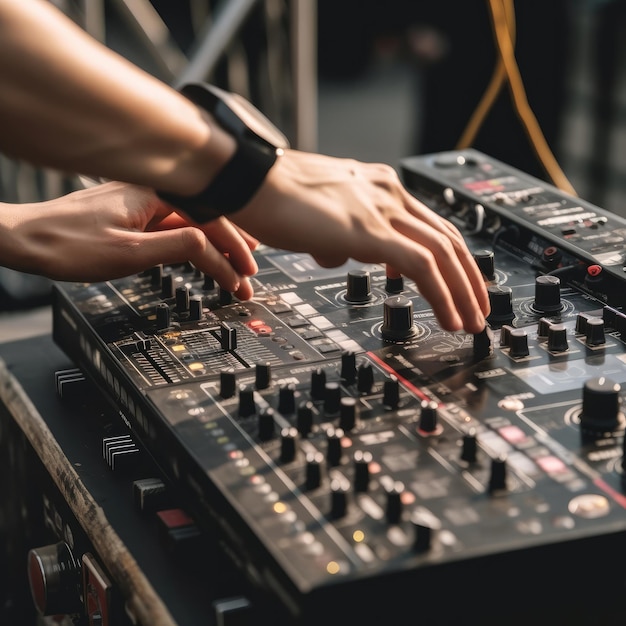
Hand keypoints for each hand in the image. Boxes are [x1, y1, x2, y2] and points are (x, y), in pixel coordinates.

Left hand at [1, 181, 257, 299]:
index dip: (231, 252)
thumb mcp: (129, 253)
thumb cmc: (67, 244)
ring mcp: (141, 202)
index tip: (243, 276)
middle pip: (207, 217)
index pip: (209, 223)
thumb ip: (176, 247)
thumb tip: (210, 248)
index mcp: (154, 195)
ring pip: (192, 222)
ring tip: (239, 259)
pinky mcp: (132, 214)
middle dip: (232, 246)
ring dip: (216, 245)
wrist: (26, 240)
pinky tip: (203, 250)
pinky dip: (193, 242)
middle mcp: (151, 192)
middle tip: (251, 269)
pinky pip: (174, 227)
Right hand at [231, 150, 489, 332]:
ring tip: (470, 322)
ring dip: (463, 292)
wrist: (248, 179)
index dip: (450, 257)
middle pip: (448, 237)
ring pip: (444, 253)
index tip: (456, 283)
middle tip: (478, 307)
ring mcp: (381, 209)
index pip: (430, 224)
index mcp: (377, 186)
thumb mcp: (316, 216)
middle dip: (469, 277)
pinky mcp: (370, 231)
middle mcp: (387, 192)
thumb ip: (336, 233)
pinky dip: (442, 295)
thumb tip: (340, 253)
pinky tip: (447, 318)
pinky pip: (422, 267)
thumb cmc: (271, 195)